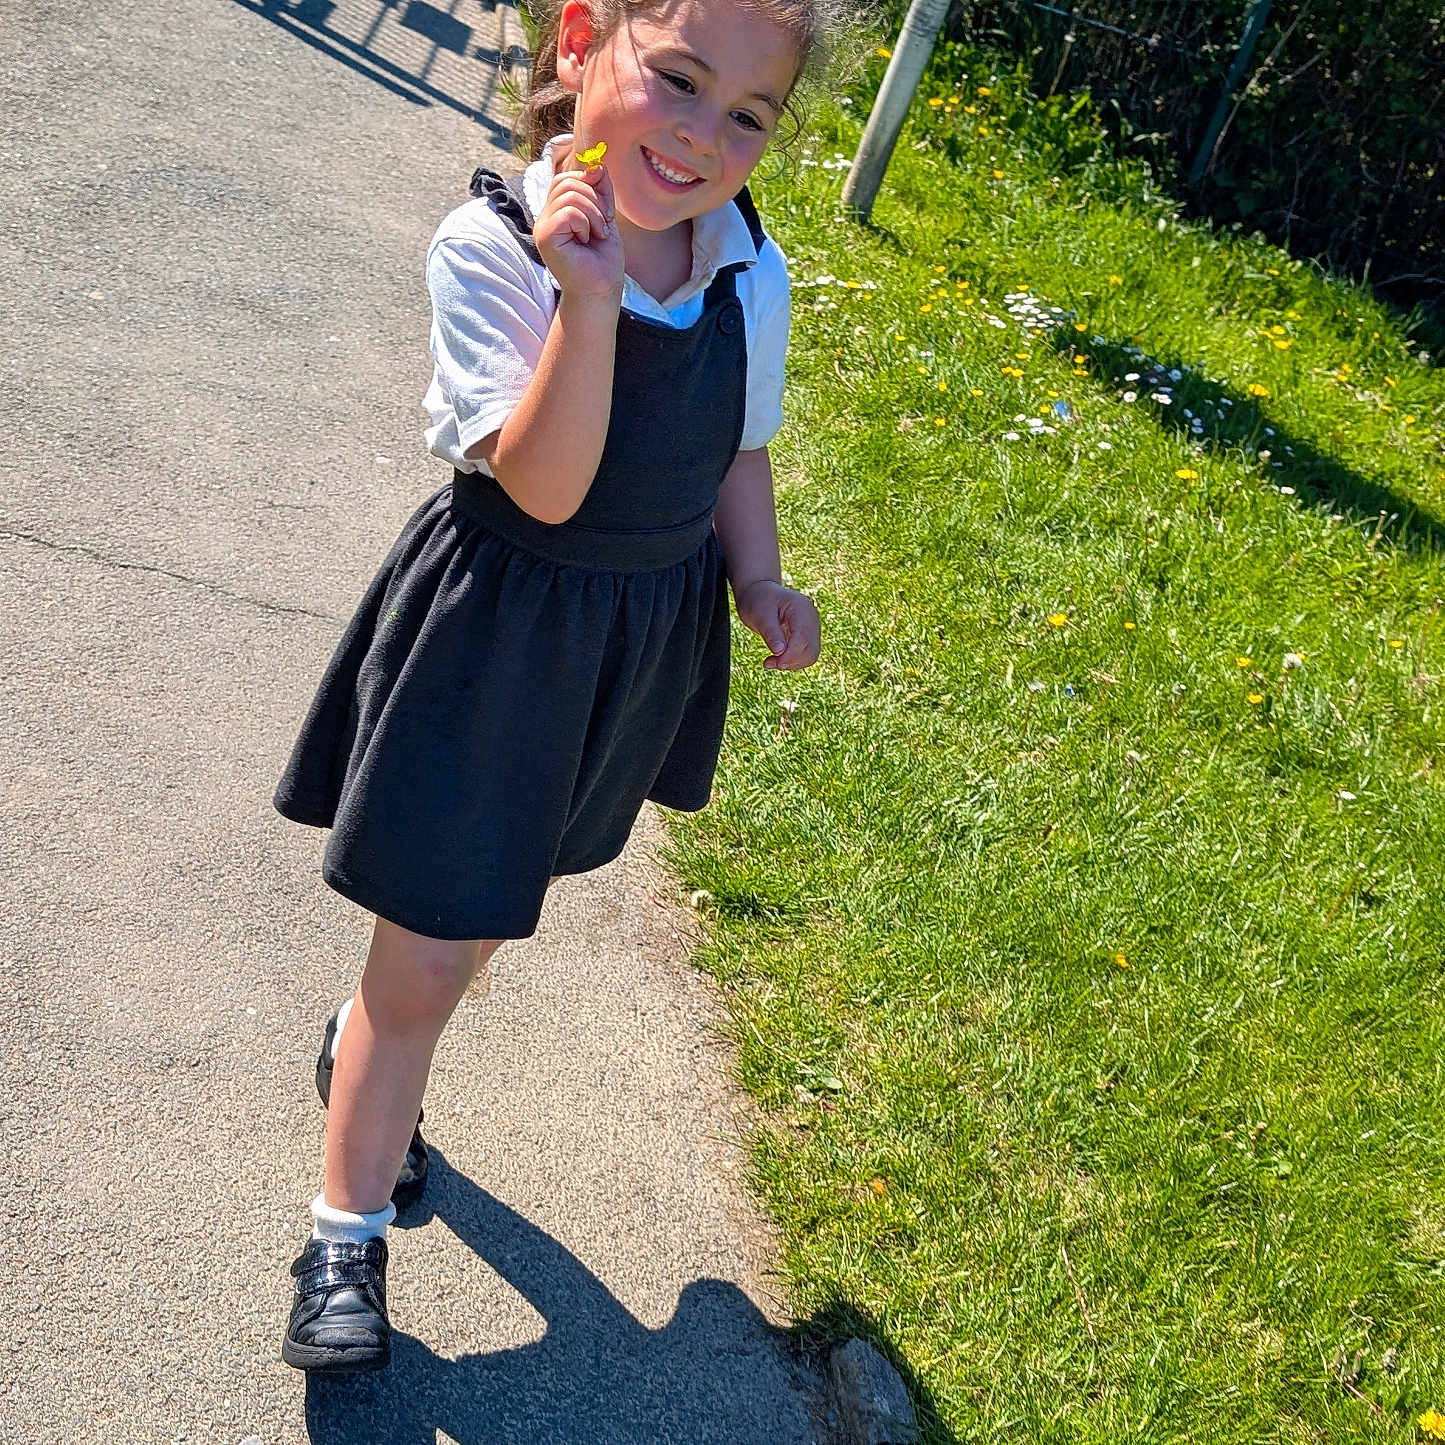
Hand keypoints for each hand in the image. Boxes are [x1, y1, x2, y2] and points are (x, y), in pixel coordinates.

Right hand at [533, 161, 624, 303]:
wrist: (602, 290)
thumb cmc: (603, 260)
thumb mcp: (605, 215)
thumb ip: (600, 190)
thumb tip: (596, 165)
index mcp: (556, 211)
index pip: (567, 178)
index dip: (590, 187)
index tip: (604, 214)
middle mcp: (545, 217)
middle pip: (566, 182)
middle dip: (594, 200)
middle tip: (602, 226)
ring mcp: (542, 227)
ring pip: (568, 194)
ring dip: (593, 214)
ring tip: (596, 236)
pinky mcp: (545, 237)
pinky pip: (568, 211)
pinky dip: (586, 223)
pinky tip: (587, 242)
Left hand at [734, 579, 820, 670]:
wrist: (761, 593)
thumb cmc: (758, 600)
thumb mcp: (760, 614)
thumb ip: (771, 632)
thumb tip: (780, 652)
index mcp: (802, 608)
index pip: (803, 638)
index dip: (790, 655)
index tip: (771, 663)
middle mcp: (812, 617)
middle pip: (811, 649)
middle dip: (790, 661)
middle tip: (768, 663)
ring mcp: (812, 627)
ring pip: (811, 655)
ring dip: (792, 664)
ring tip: (771, 661)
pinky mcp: (808, 635)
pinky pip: (806, 654)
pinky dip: (793, 661)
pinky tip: (778, 658)